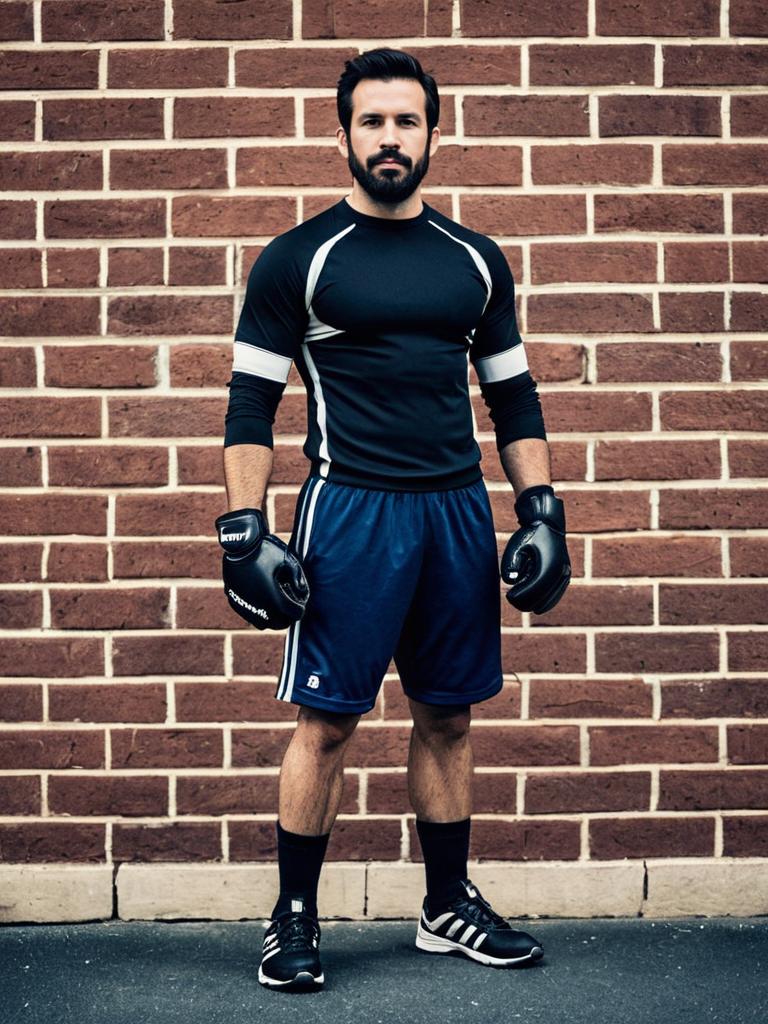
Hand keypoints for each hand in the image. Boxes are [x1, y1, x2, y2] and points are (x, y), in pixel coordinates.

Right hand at [215, 508, 309, 629]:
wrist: (239, 545)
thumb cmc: (267, 551)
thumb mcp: (289, 561)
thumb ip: (299, 579)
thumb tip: (302, 592)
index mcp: (276, 599)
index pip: (295, 614)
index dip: (300, 607)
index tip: (300, 599)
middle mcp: (260, 608)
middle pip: (280, 624)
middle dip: (288, 615)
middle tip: (290, 603)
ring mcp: (246, 606)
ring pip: (263, 624)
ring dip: (273, 617)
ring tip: (275, 602)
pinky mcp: (235, 602)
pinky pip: (250, 616)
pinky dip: (258, 612)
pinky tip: (261, 598)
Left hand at [500, 485, 570, 613]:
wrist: (548, 524)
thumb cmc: (530, 534)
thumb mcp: (517, 544)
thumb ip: (511, 563)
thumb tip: (510, 582)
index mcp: (550, 564)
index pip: (535, 590)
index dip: (520, 596)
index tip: (509, 595)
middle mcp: (562, 572)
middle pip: (541, 599)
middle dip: (524, 602)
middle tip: (511, 597)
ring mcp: (565, 576)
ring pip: (548, 601)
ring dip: (532, 601)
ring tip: (520, 593)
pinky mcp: (565, 578)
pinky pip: (554, 597)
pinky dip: (542, 602)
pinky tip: (532, 604)